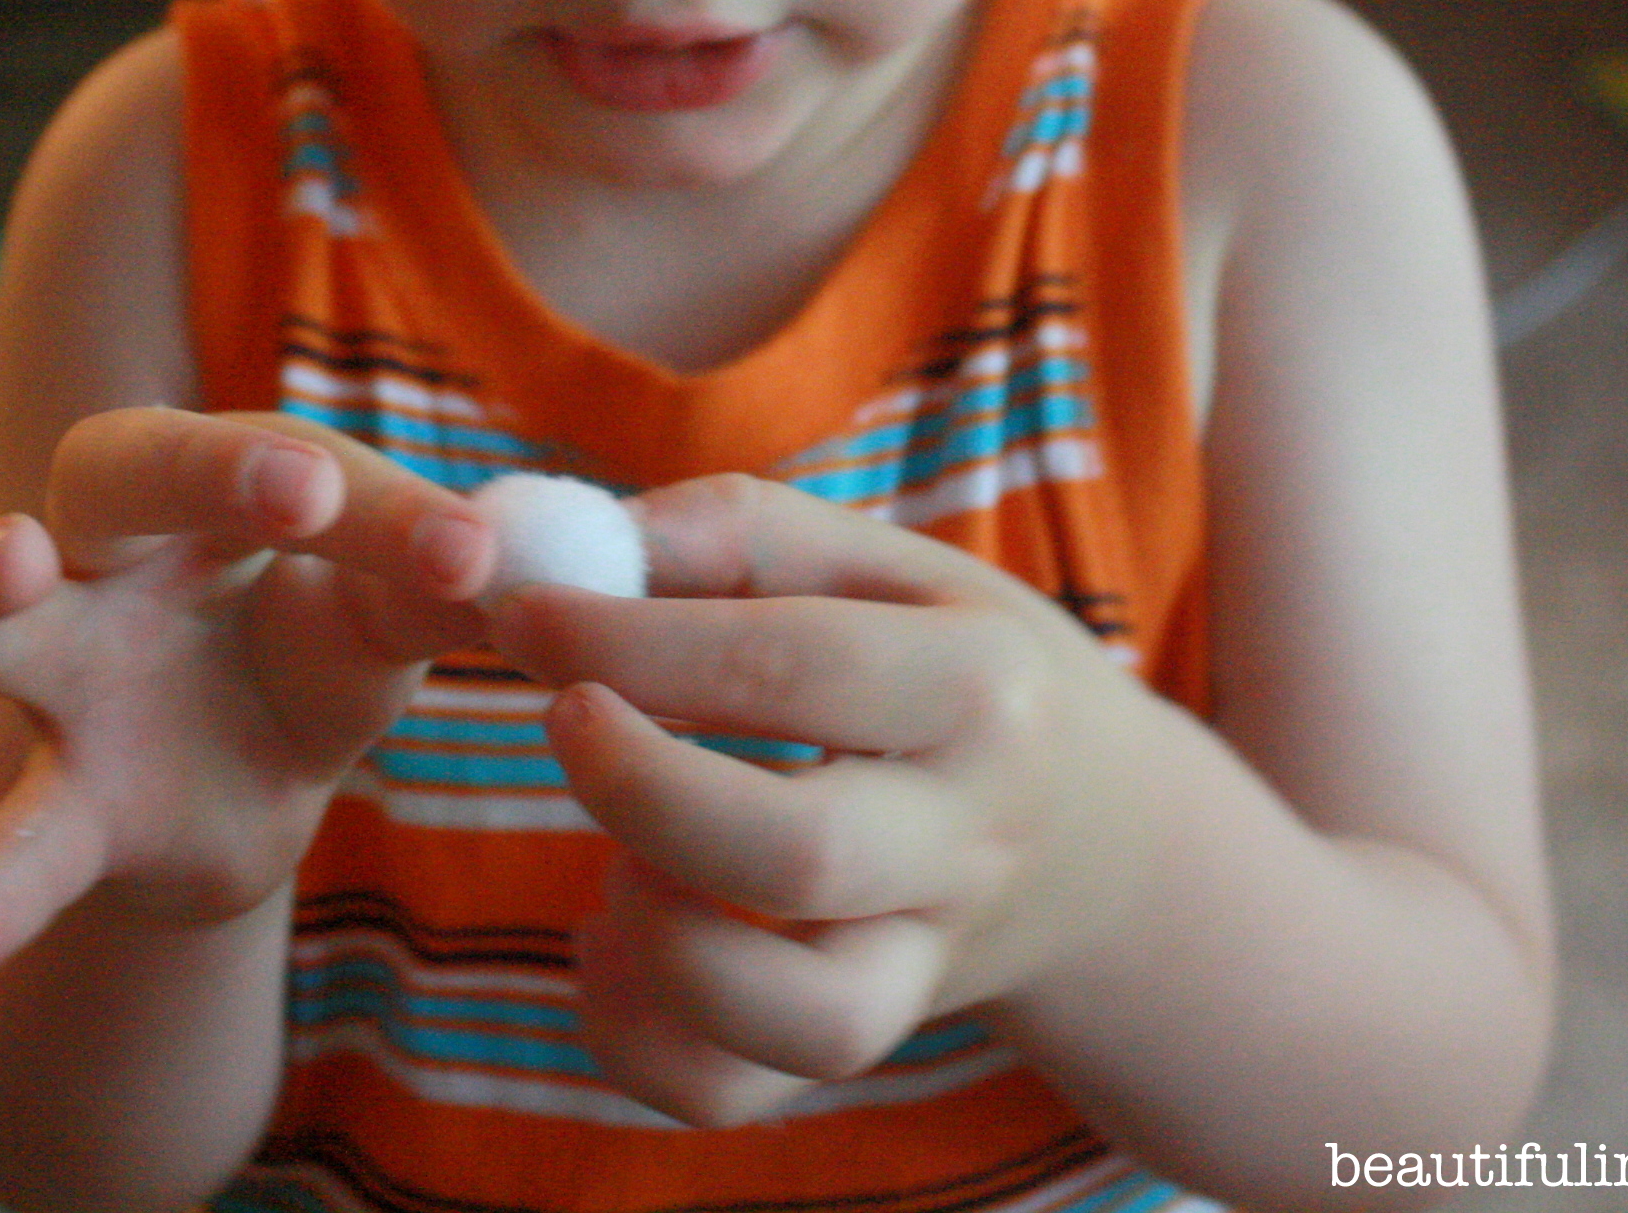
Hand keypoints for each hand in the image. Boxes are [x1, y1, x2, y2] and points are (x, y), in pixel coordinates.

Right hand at [0, 408, 492, 999]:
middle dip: (206, 466)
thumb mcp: (386, 623)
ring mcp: (62, 681)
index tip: (468, 553)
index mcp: (209, 492)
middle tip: (299, 485)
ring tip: (2, 563)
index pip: (292, 462)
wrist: (246, 803)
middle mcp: (109, 558)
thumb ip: (437, 594)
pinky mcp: (62, 810)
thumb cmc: (312, 656)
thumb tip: (515, 574)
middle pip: (120, 467)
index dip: (382, 504)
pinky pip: (8, 850)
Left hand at [483, 475, 1160, 1127]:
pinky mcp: (865, 1035)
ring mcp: (926, 958)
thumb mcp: (895, 570)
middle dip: (641, 788)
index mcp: (979, 689)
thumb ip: (745, 535)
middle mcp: (969, 837)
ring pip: (796, 1019)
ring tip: (622, 858)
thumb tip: (590, 541)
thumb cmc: (955, 669)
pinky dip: (634, 1035)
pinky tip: (608, 937)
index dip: (632, 639)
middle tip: (564, 717)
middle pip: (797, 857)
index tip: (523, 612)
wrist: (1104, 839)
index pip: (791, 667)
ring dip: (663, 943)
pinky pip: (734, 1091)